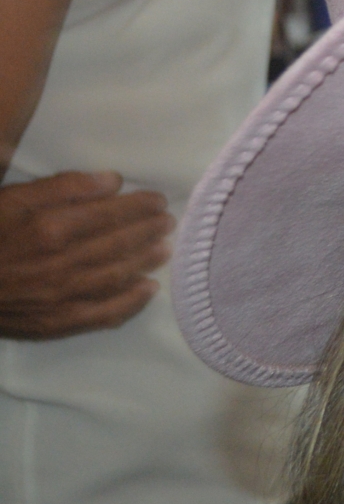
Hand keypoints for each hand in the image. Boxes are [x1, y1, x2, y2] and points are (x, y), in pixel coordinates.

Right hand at [0, 171, 172, 339]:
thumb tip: (112, 181)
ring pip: (116, 277)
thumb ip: (63, 187)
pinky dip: (130, 303)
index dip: (138, 206)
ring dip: (145, 262)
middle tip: (168, 221)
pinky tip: (148, 290)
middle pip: (117, 245)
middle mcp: (61, 264)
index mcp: (49, 229)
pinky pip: (103, 315)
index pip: (109, 215)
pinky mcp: (56, 322)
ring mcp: (60, 297)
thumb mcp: (13, 199)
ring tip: (165, 248)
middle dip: (147, 231)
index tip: (157, 200)